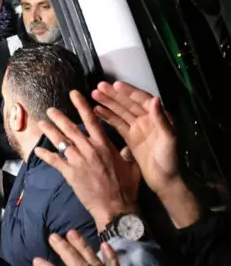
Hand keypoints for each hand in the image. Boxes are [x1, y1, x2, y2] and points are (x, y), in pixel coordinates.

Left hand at [34, 90, 139, 230]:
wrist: (115, 205)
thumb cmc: (126, 187)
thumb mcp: (130, 165)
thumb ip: (125, 153)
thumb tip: (124, 146)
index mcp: (104, 144)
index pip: (91, 120)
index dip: (81, 105)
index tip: (74, 94)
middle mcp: (90, 149)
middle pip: (71, 129)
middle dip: (59, 118)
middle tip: (50, 110)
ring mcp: (78, 161)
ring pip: (61, 142)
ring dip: (50, 132)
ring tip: (41, 124)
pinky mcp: (70, 173)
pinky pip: (55, 161)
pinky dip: (45, 156)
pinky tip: (37, 151)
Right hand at [92, 82, 178, 197]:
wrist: (165, 180)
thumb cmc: (170, 160)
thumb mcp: (169, 139)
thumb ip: (161, 120)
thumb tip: (154, 99)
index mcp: (158, 117)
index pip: (141, 100)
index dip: (128, 92)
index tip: (115, 85)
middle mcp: (147, 120)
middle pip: (128, 104)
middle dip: (113, 95)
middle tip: (98, 87)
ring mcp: (138, 128)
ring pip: (120, 112)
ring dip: (108, 103)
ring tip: (93, 95)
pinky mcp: (130, 138)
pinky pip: (117, 124)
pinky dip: (107, 117)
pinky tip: (96, 111)